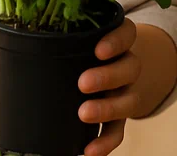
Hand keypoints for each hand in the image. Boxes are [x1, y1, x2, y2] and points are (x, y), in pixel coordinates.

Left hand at [77, 21, 176, 155]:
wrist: (125, 67)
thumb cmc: (99, 47)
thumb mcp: (95, 33)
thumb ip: (78, 33)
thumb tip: (47, 33)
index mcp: (123, 41)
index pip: (126, 34)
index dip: (115, 42)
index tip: (98, 50)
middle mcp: (129, 66)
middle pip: (127, 69)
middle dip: (106, 77)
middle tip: (83, 83)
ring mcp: (128, 92)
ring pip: (126, 101)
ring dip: (106, 109)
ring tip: (83, 114)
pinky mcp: (122, 116)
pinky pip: (117, 130)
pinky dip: (105, 142)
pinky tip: (89, 152)